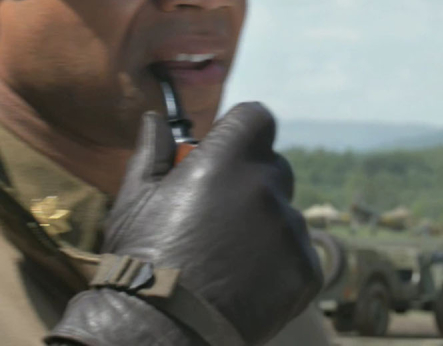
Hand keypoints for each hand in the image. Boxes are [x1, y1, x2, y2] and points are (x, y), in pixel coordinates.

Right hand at [46, 103, 321, 345]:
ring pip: (285, 214)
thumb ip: (153, 152)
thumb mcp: (136, 199)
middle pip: (273, 167)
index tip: (225, 153)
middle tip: (219, 217)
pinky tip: (244, 284)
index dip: (241, 132)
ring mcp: (290, 229)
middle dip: (251, 183)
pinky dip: (278, 266)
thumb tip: (156, 120)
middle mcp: (265, 186)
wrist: (161, 330)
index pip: (256, 117)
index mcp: (226, 159)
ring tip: (227, 261)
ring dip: (265, 227)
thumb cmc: (142, 259)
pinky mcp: (305, 268)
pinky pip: (298, 254)